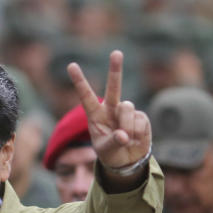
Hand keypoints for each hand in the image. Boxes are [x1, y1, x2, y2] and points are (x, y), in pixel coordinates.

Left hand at [68, 50, 150, 170]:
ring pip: (127, 108)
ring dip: (125, 125)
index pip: (85, 96)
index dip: (79, 81)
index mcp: (95, 114)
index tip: (71, 65)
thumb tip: (124, 135)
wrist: (127, 160)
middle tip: (116, 53)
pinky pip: (139, 122)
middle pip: (113, 87)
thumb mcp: (105, 150)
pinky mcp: (141, 117)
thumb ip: (113, 142)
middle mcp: (111, 108)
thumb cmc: (110, 153)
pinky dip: (137, 134)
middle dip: (115, 70)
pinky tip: (134, 139)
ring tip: (124, 138)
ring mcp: (126, 111)